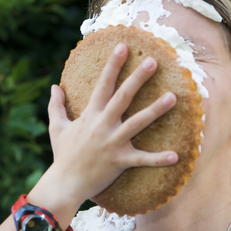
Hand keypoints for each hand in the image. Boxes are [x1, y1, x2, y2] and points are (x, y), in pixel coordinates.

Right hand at [43, 43, 177, 205]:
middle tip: (153, 61)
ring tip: (173, 97)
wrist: (64, 183)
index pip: (103, 84)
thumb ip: (56, 106)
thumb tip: (54, 86)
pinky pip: (142, 159)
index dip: (113, 65)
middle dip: (138, 78)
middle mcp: (102, 125)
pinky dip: (158, 159)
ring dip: (155, 110)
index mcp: (90, 115)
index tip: (123, 47)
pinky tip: (176, 155)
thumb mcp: (57, 128)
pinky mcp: (119, 161)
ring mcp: (112, 143)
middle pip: (123, 97)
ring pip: (137, 123)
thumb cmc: (62, 155)